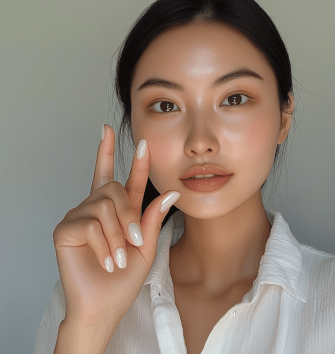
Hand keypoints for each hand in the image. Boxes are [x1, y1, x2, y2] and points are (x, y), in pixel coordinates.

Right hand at [52, 124, 179, 326]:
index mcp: (115, 209)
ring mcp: (78, 216)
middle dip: (129, 216)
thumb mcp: (147, 245)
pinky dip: (104, 245)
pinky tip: (105, 261)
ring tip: (117, 257)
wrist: (107, 304)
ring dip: (117, 237)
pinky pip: (91, 224)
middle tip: (135, 242)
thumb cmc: (125, 276)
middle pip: (113, 189)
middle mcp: (94, 207)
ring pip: (104, 207)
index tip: (108, 128)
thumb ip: (154, 217)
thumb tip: (171, 192)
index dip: (111, 151)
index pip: (114, 174)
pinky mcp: (65, 229)